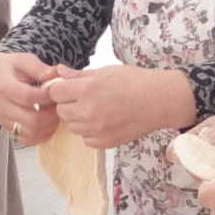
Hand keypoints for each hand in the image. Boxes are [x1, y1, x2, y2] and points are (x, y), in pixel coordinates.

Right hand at [0, 52, 59, 144]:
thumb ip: (39, 68)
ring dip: (49, 126)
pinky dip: (43, 135)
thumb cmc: (11, 67)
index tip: (58, 91)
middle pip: (32, 120)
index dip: (47, 96)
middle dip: (52, 114)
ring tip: (56, 113)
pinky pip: (29, 139)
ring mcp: (6, 121)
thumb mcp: (23, 60)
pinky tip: (49, 123)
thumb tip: (54, 75)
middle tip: (60, 105)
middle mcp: (3, 107)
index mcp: (5, 87)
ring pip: (32, 132)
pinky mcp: (10, 129)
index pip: (29, 97)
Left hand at [45, 65, 195, 149]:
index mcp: (87, 89)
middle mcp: (88, 111)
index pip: (55, 93)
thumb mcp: (105, 71)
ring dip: (79, 119)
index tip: (69, 89)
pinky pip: (86, 140)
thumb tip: (58, 72)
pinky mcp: (105, 142)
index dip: (60, 90)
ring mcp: (96, 130)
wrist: (160, 100)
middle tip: (84, 99)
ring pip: (72, 127)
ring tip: (97, 110)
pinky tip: (105, 122)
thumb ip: (79, 75)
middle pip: (61, 111)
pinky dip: (91, 132)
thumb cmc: (135, 81)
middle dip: (68, 104)